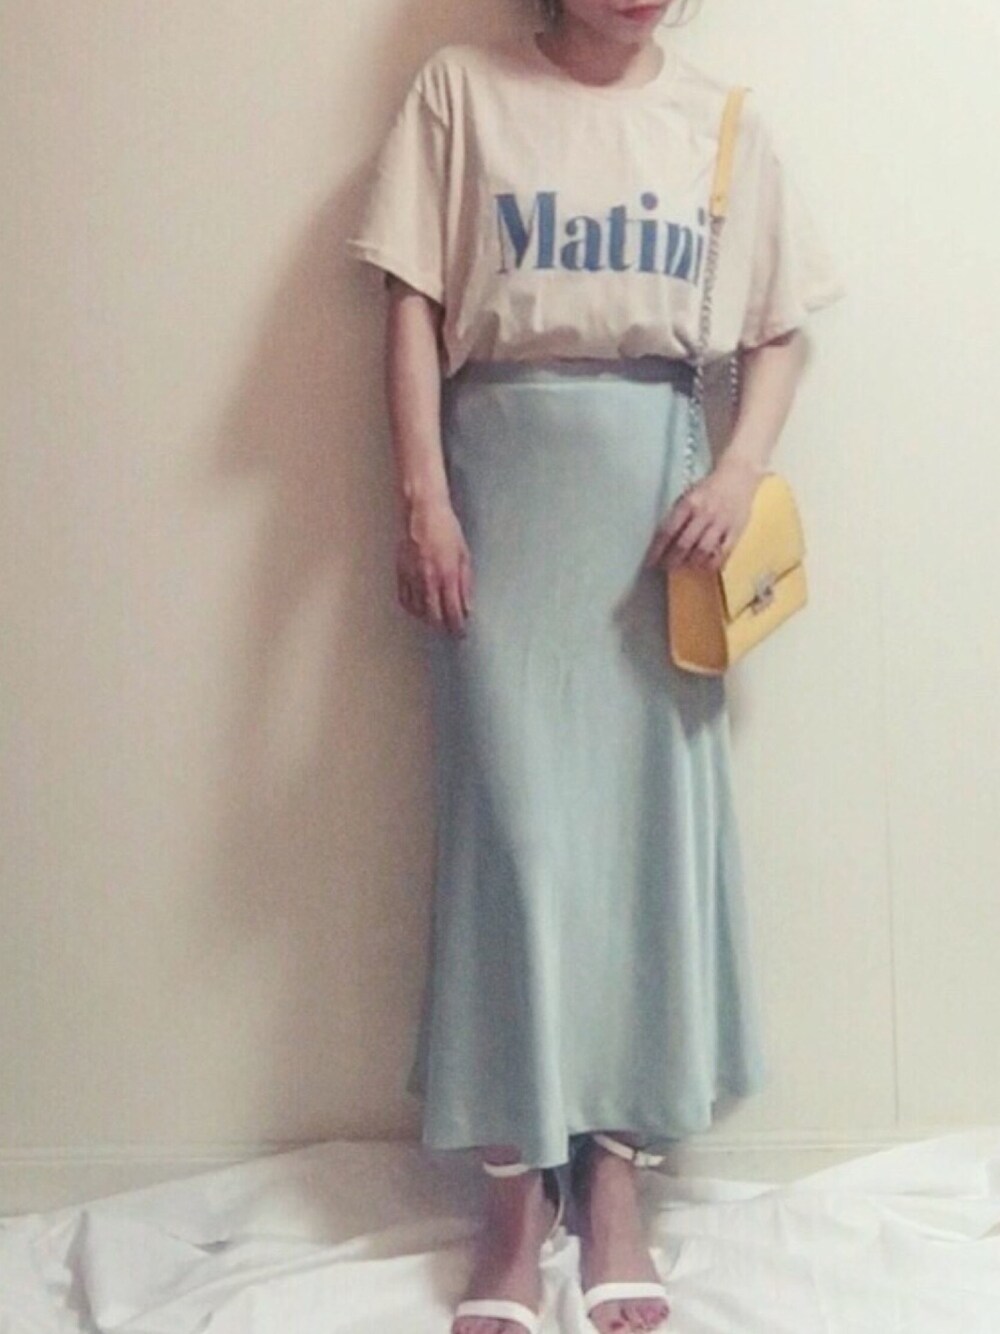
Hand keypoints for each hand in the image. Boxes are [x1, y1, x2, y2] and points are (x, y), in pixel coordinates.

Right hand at [396, 496, 473, 635]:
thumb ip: (466, 583)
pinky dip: (412, 609)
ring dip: (428, 620)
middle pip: (434, 617)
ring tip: (436, 621)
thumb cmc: (446, 528)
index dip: (458, 627)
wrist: (422, 510)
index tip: (461, 633)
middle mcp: (429, 579)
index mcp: (448, 574)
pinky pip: (404, 599)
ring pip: (418, 611)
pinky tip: (419, 609)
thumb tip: (468, 606)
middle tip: (450, 631)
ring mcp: (412, 576)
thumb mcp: (464, 555)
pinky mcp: (401, 572)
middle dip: (443, 628)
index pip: (453, 612)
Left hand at [643, 454, 761, 572]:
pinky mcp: (736, 530)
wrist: (738, 476)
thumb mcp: (688, 496)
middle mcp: (704, 514)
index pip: (668, 531)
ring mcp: (721, 523)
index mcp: (688, 504)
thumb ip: (677, 516)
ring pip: (702, 551)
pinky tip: (704, 567)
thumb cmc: (708, 489)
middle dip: (672, 560)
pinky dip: (712, 563)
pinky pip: (723, 553)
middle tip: (665, 567)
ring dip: (690, 563)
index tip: (650, 561)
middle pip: (684, 544)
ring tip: (684, 567)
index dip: (657, 550)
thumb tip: (662, 541)